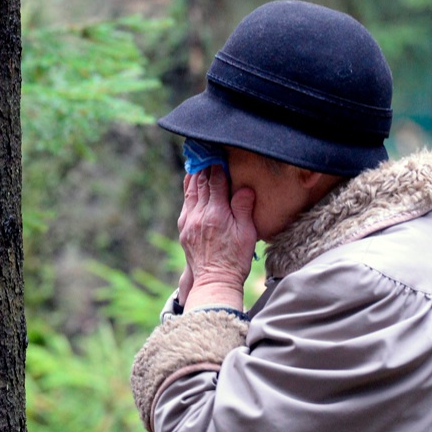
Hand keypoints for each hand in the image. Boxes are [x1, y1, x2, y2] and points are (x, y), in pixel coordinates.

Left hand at [178, 166, 256, 309]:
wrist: (214, 281)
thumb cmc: (235, 259)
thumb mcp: (247, 233)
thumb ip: (243, 208)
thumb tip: (244, 187)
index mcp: (217, 213)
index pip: (216, 182)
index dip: (219, 166)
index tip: (220, 153)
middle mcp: (199, 215)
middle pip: (201, 183)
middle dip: (205, 166)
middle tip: (207, 151)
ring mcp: (189, 221)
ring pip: (190, 191)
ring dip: (194, 175)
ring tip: (198, 161)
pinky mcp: (184, 229)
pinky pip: (186, 203)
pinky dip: (189, 190)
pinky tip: (191, 183)